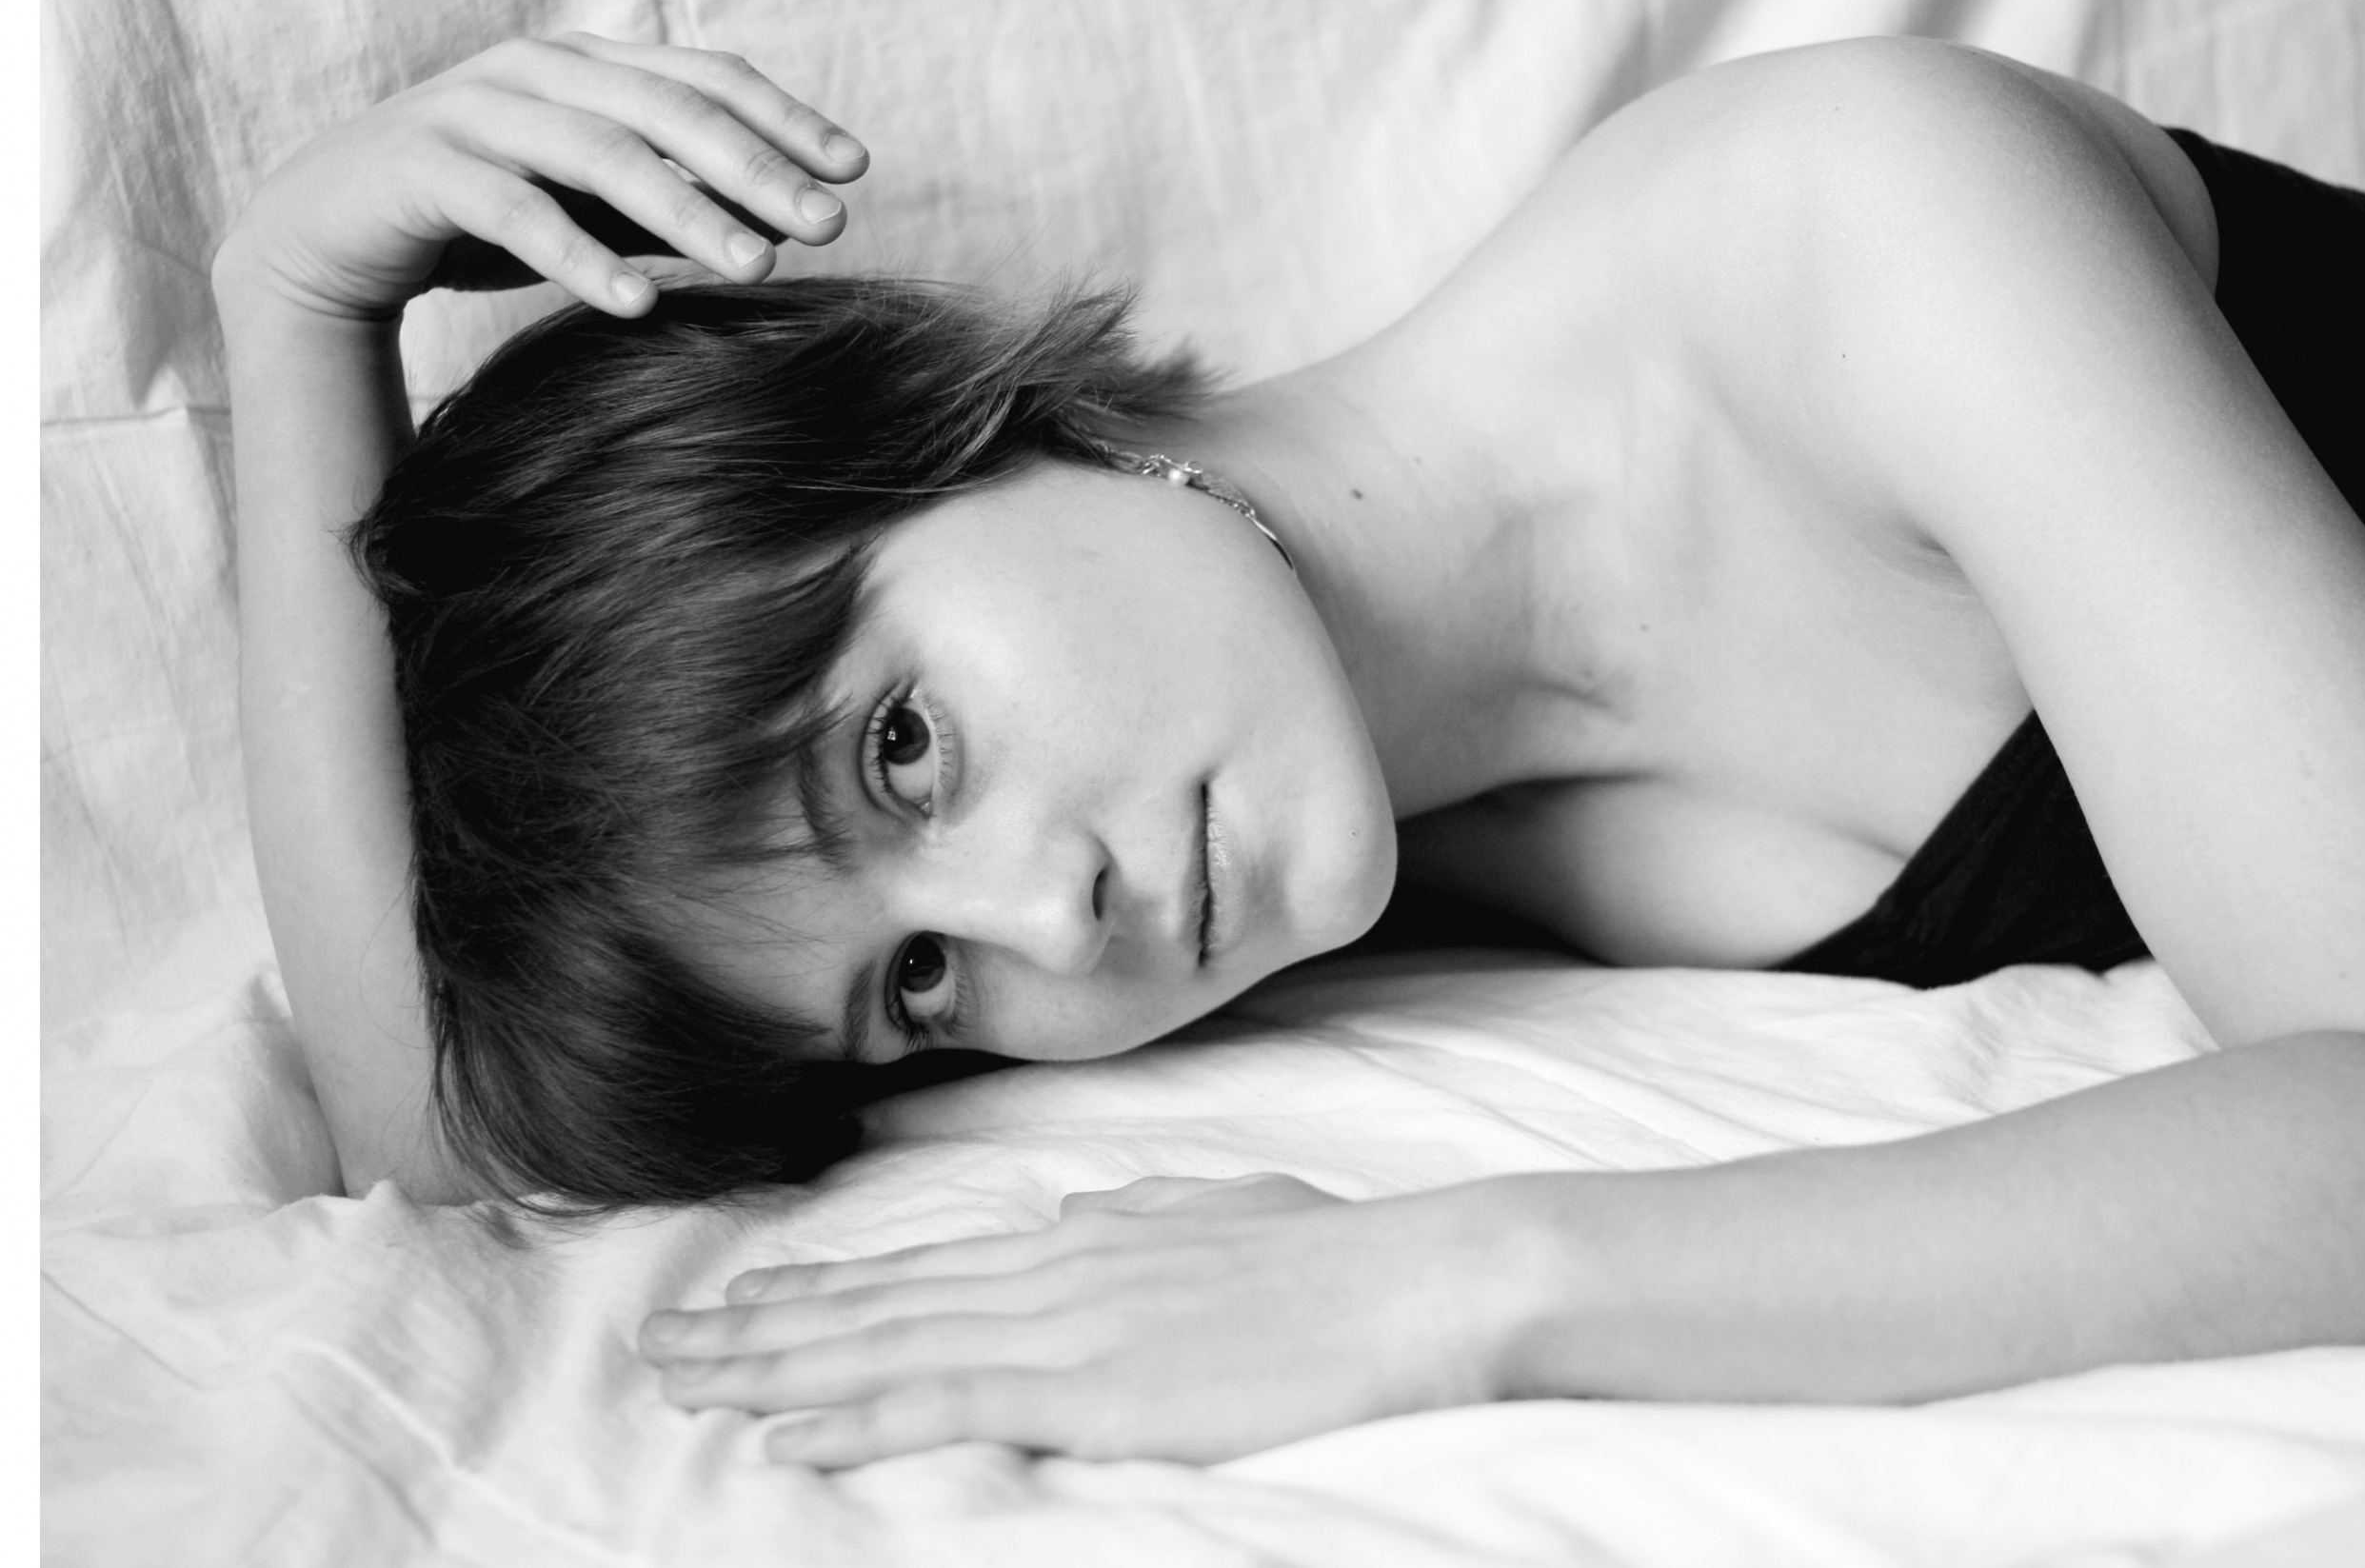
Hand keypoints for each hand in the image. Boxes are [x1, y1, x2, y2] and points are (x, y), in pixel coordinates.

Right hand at [211, 33, 865, 321]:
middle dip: (758, 167)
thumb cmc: (479, 214)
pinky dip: (582, 256)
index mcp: (587, 64)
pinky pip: (516, 210)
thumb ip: (672, 204)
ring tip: (755, 267)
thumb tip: (785, 226)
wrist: (329, 232)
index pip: (707, 78)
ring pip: (602, 152)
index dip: (785, 120)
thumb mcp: (591, 206)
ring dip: (687, 211)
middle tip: (829, 224)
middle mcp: (538, 70)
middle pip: (670, 110)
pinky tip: (638, 304)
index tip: (856, 171)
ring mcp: (477, 110)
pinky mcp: (426, 167)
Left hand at [638, 1174, 1528, 1464]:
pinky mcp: (1095, 1388)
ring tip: (683, 1377)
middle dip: (764, 1324)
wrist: (1419, 1279)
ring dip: (775, 1366)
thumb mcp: (1226, 1220)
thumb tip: (1088, 1215)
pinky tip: (785, 1431)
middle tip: (663, 1338)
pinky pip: (948, 1403)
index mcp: (1085, 1241)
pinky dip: (856, 1418)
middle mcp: (1053, 1273)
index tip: (751, 1294)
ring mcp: (1068, 1327)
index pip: (926, 1268)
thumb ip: (1147, 1219)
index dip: (828, 1286)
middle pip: (879, 1302)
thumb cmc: (1341, 1260)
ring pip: (887, 1346)